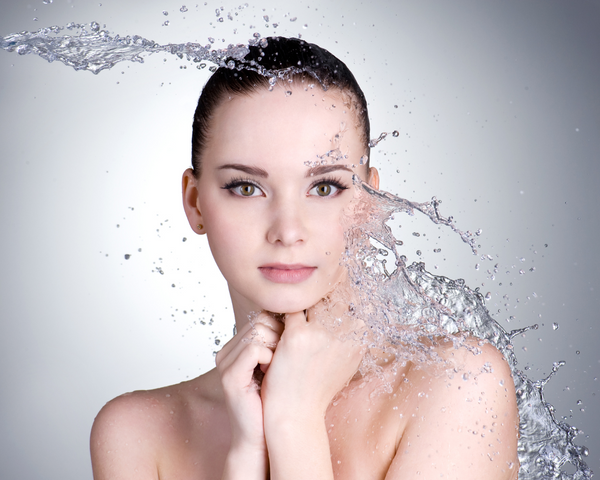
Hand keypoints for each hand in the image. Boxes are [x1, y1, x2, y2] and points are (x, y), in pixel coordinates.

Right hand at [216, 312, 283, 451]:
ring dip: (276, 347)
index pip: (261, 316)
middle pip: (260, 320)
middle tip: (286, 357)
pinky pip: (254, 349)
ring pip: (257, 331)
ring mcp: (225, 364)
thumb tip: (299, 315)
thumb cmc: (274, 401)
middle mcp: (225, 352)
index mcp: (234, 347)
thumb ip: (279, 341)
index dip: (281, 326)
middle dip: (280, 335)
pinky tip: (273, 372)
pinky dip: (270, 357)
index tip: (291, 346)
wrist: (262, 437)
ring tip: (279, 367)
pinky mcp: (230, 377)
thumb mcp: (277, 364)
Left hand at [261, 299, 364, 422]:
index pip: (352, 303)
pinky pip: (290, 309)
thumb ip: (350, 340)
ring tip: (290, 306)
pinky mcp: (297, 335)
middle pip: (334, 296)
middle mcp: (344, 334)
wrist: (297, 412)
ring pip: (311, 299)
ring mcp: (321, 333)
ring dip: (301, 302)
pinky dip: (282, 311)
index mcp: (359, 340)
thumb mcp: (346, 363)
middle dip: (320, 296)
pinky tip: (276, 316)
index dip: (337, 298)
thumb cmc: (317, 388)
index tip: (323, 301)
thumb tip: (355, 316)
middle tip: (305, 300)